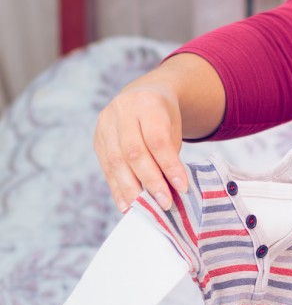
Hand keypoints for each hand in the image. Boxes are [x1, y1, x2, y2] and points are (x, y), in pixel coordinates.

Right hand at [94, 83, 188, 212]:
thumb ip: (170, 154)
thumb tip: (171, 190)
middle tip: (165, 203)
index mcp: (147, 103)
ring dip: (131, 189)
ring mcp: (105, 124)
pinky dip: (117, 188)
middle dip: (150, 181)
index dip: (169, 165)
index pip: (157, 140)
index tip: (181, 187)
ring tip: (145, 208)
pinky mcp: (97, 138)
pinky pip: (106, 167)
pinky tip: (127, 205)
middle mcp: (122, 111)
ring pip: (116, 161)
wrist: (143, 96)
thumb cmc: (164, 118)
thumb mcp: (174, 127)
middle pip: (134, 152)